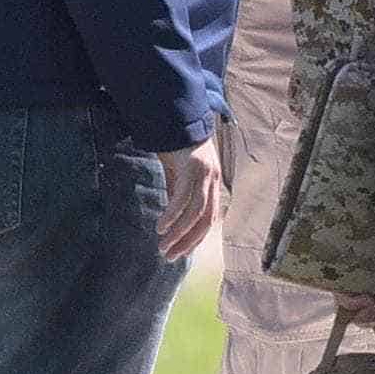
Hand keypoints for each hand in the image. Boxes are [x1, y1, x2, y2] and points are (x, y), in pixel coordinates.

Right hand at [155, 143, 223, 261]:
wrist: (178, 117)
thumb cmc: (177, 148)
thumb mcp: (179, 175)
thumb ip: (179, 193)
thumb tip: (172, 218)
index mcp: (212, 186)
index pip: (209, 220)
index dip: (195, 240)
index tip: (179, 254)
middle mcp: (213, 182)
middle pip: (205, 220)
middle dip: (187, 242)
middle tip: (168, 257)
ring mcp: (205, 174)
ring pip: (196, 212)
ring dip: (179, 232)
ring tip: (163, 245)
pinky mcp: (194, 166)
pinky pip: (184, 197)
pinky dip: (173, 215)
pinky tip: (161, 227)